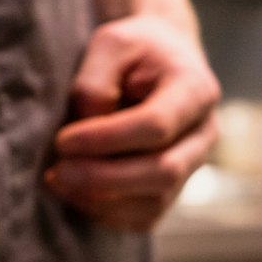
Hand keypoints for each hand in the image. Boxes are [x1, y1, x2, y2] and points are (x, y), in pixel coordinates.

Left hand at [46, 15, 219, 230]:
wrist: (162, 59)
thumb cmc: (134, 49)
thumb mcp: (111, 44)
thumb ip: (96, 84)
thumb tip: (86, 130)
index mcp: (195, 90)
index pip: (156, 126)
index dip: (107, 140)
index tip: (63, 140)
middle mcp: (204, 133)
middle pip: (163, 171)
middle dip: (104, 178)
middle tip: (56, 172)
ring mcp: (194, 166)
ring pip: (154, 201)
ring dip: (101, 200)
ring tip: (58, 180)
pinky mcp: (175, 189)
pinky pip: (146, 217)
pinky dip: (107, 214)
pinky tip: (76, 193)